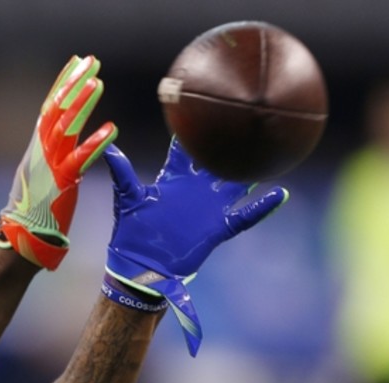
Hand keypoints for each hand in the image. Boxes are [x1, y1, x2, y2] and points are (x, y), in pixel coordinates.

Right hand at [0, 55, 117, 270]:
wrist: (21, 235)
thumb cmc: (33, 208)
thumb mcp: (41, 172)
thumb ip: (53, 152)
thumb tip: (63, 136)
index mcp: (38, 147)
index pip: (50, 106)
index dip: (63, 82)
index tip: (77, 62)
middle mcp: (41, 150)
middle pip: (57, 109)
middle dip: (73, 83)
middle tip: (91, 62)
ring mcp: (50, 165)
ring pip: (65, 127)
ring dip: (81, 104)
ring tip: (98, 84)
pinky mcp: (61, 182)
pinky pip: (80, 159)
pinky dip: (95, 143)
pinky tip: (112, 129)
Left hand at [103, 139, 288, 355]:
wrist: (139, 267)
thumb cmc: (131, 233)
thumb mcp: (127, 200)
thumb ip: (123, 174)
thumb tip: (109, 148)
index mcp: (174, 180)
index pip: (186, 150)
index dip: (193, 132)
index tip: (204, 109)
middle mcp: (195, 190)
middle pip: (217, 162)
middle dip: (230, 146)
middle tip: (247, 122)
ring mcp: (209, 208)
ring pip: (236, 185)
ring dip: (251, 172)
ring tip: (271, 152)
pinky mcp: (217, 228)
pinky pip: (244, 216)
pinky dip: (261, 207)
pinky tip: (279, 194)